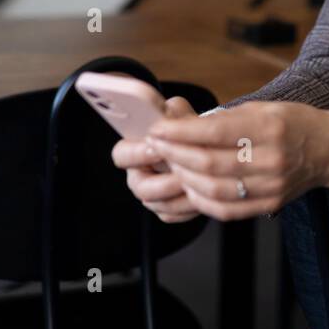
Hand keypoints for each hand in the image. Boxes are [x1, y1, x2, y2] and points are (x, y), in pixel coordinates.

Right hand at [111, 96, 203, 223]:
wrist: (207, 147)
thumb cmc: (187, 128)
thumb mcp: (181, 115)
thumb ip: (173, 114)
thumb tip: (168, 113)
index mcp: (133, 149)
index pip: (121, 155)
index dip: (137, 153)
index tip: (157, 147)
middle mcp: (139, 174)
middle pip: (139, 188)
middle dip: (162, 182)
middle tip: (182, 173)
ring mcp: (152, 195)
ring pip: (158, 204)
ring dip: (179, 195)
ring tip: (198, 183)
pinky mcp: (166, 210)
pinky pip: (173, 214)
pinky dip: (188, 207)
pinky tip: (202, 195)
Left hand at [142, 101, 328, 220]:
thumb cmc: (294, 123)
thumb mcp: (262, 108)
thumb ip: (223, 119)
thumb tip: (178, 123)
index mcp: (271, 127)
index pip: (215, 132)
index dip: (180, 132)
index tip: (158, 129)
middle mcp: (273, 158)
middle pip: (210, 163)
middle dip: (175, 154)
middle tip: (157, 146)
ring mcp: (272, 185)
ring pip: (215, 189)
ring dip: (184, 178)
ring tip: (170, 165)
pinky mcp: (270, 204)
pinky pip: (227, 210)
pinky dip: (201, 200)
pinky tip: (189, 187)